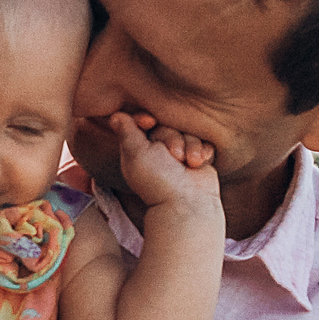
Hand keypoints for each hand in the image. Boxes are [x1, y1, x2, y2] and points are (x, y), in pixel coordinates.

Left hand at [103, 112, 219, 213]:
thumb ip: (126, 132)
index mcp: (139, 150)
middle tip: (175, 156)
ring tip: (190, 163)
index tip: (149, 121)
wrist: (188, 203)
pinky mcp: (197, 159)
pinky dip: (203, 151)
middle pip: (167, 126)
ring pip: (188, 133)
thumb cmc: (158, 180)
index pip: (142, 122)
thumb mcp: (136, 154)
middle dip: (173, 138)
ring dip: (191, 146)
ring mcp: (179, 156)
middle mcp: (158, 151)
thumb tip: (115, 116)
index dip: (145, 118)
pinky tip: (199, 163)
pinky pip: (204, 142)